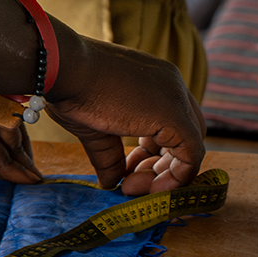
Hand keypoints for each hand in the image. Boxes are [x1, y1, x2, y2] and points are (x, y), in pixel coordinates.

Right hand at [46, 37, 205, 194]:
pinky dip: (175, 178)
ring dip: (164, 175)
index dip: (153, 154)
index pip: (171, 123)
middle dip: (161, 165)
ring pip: (190, 147)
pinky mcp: (174, 115)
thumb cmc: (73, 87)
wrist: (66, 67)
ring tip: (130, 187)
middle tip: (131, 182)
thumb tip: (110, 182)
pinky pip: (191, 155)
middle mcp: (172, 84)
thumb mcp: (96, 126)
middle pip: (184, 135)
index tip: (128, 170)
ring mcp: (175, 98)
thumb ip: (110, 154)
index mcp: (155, 79)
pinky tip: (148, 189)